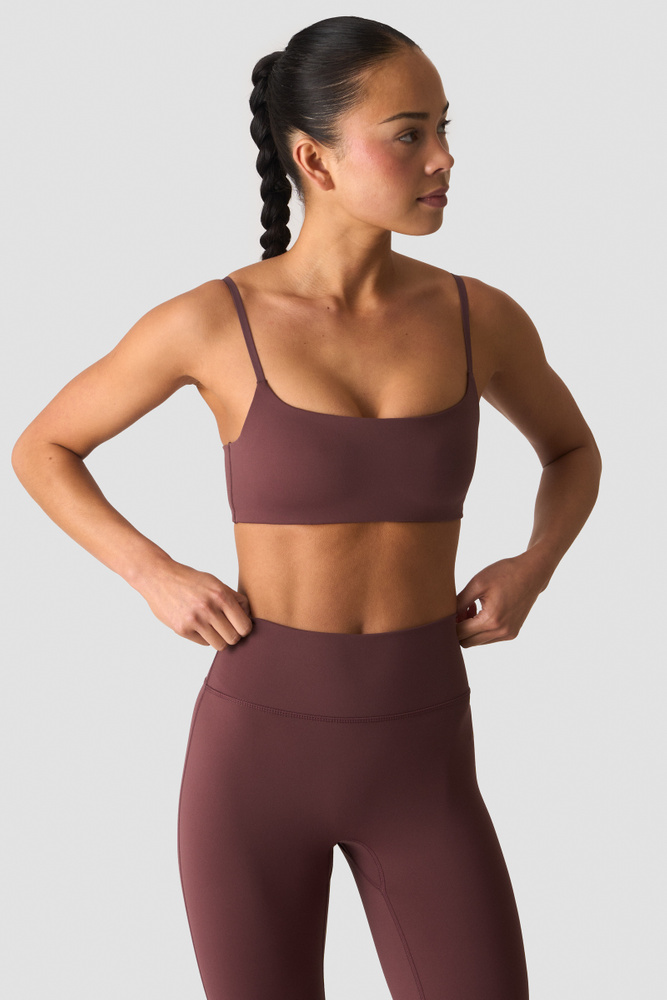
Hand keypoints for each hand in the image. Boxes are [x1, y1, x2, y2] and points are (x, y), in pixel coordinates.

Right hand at [136, 558, 252, 649]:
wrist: (159, 577)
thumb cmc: (190, 580)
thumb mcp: (215, 582)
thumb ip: (234, 599)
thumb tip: (249, 617)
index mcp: (221, 595)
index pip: (245, 626)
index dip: (244, 628)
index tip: (239, 626)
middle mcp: (209, 608)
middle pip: (233, 638)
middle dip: (232, 635)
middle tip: (226, 628)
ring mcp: (194, 620)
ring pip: (220, 645)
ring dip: (219, 638)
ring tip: (212, 627)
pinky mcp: (181, 629)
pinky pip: (204, 643)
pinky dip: (204, 637)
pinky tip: (197, 625)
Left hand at [454, 553, 544, 646]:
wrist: (532, 573)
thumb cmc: (504, 574)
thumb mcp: (477, 584)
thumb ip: (459, 602)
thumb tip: (446, 617)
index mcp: (491, 620)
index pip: (460, 633)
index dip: (449, 625)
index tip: (448, 611)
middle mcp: (501, 631)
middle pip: (467, 642)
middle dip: (459, 629)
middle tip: (460, 609)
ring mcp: (508, 634)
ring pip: (477, 642)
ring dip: (470, 630)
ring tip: (472, 608)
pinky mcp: (512, 633)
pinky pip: (489, 638)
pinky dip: (481, 629)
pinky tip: (482, 612)